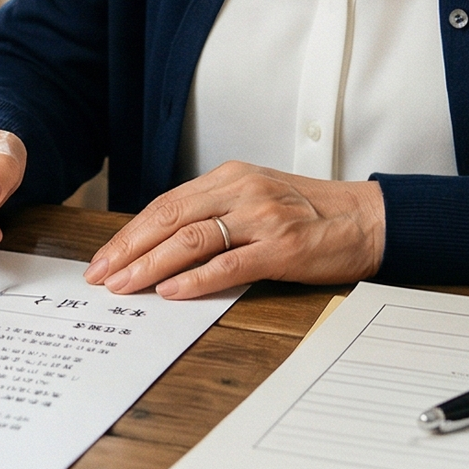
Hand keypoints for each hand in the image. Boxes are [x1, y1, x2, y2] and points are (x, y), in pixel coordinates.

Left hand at [83, 163, 383, 299]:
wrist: (368, 220)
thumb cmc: (311, 213)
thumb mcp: (257, 197)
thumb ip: (215, 212)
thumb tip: (162, 243)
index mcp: (230, 177)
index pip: (166, 204)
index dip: (130, 233)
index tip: (104, 258)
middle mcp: (242, 191)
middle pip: (170, 219)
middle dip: (129, 249)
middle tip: (100, 276)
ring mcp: (263, 218)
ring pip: (192, 240)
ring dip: (151, 266)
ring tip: (125, 286)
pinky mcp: (283, 248)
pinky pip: (230, 264)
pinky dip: (196, 278)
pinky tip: (171, 291)